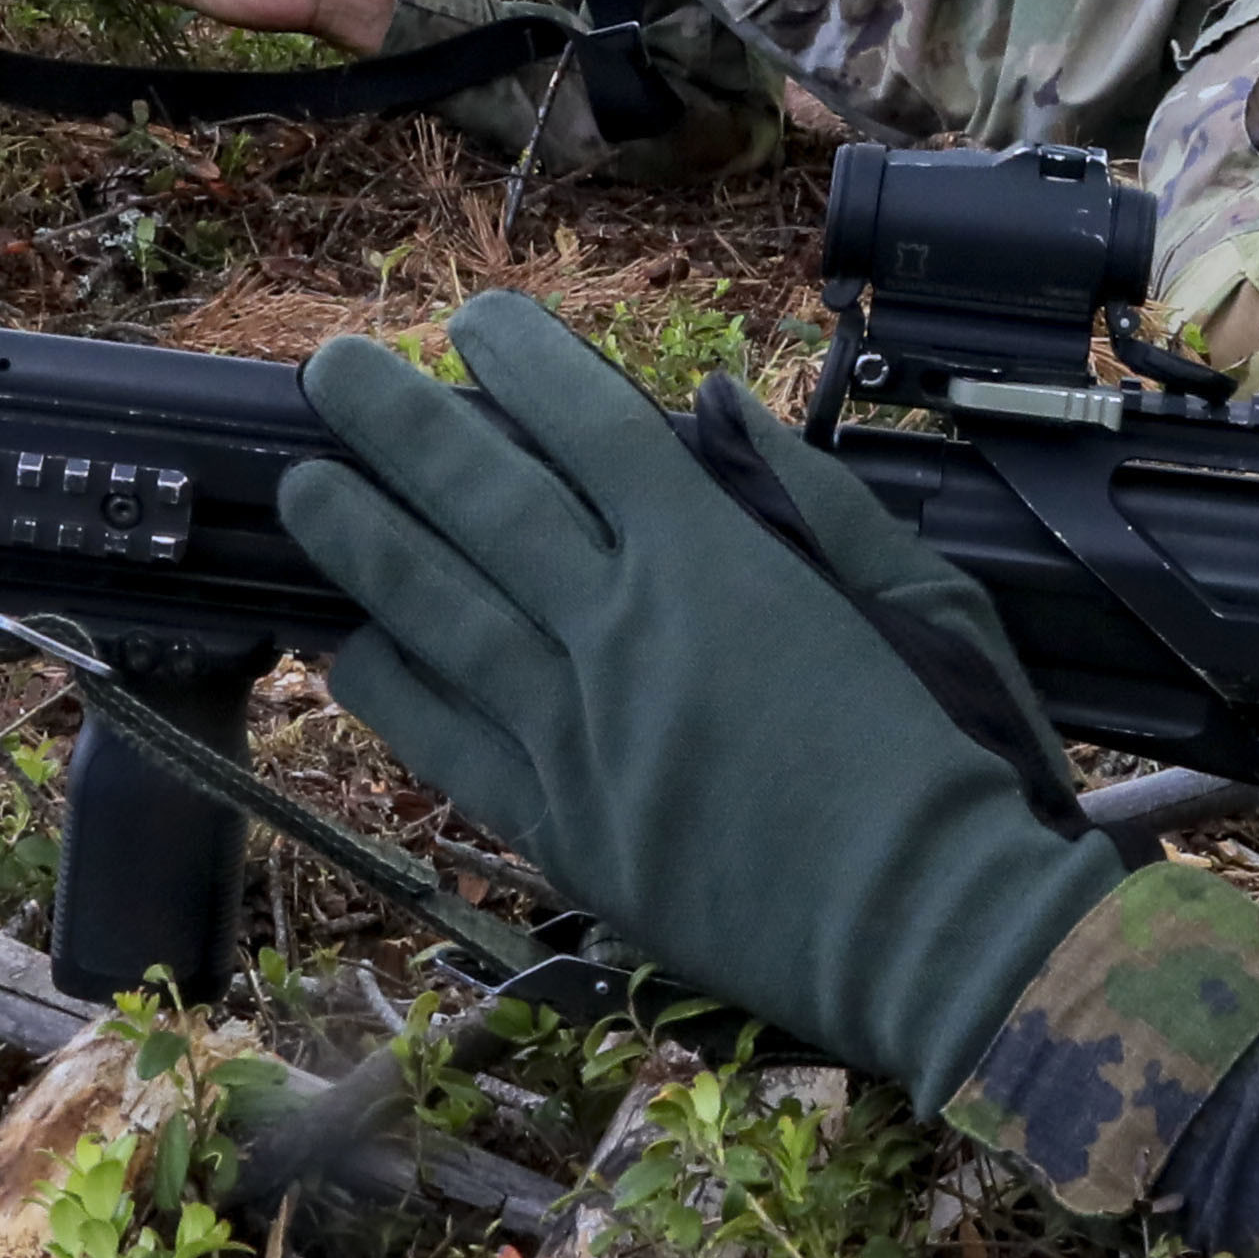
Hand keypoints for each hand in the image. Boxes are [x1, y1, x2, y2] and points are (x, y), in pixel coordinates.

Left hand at [279, 296, 1116, 1101]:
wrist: (934, 936)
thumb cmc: (952, 757)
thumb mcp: (920, 593)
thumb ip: (810, 496)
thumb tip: (713, 408)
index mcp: (717, 560)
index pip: (588, 427)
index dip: (520, 364)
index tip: (473, 321)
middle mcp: (624, 633)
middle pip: (483, 500)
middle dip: (396, 425)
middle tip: (331, 373)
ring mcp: (579, 734)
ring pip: (436, 612)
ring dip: (362, 540)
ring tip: (306, 486)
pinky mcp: (563, 830)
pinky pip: (444, 742)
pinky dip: (390, 687)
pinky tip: (351, 646)